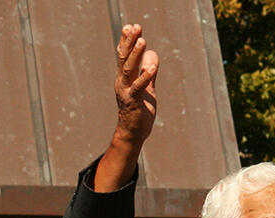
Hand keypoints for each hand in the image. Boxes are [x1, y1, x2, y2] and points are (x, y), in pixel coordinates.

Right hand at [113, 24, 158, 144]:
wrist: (133, 133)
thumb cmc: (139, 111)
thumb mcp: (147, 89)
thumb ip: (149, 72)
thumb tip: (152, 54)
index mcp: (124, 78)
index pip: (124, 56)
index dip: (127, 41)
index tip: (132, 26)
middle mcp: (122, 82)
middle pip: (124, 58)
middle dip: (129, 42)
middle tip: (135, 27)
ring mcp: (126, 91)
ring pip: (129, 70)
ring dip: (135, 55)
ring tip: (142, 41)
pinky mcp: (133, 101)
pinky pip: (138, 87)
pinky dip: (146, 76)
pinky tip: (153, 67)